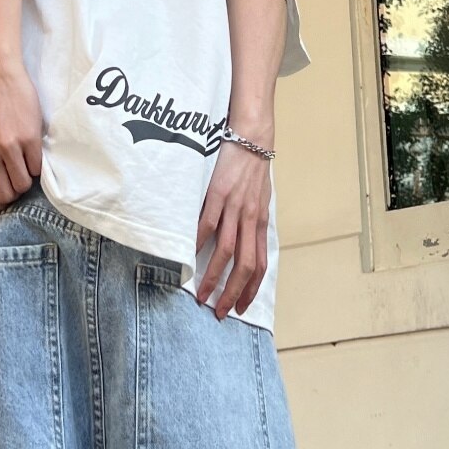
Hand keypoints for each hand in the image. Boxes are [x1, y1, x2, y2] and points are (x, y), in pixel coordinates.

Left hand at [0, 60, 43, 207]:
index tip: (2, 196)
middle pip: (5, 195)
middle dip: (13, 192)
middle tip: (16, 180)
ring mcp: (9, 147)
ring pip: (23, 184)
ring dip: (26, 179)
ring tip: (24, 165)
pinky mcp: (29, 138)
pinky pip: (36, 167)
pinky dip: (35, 165)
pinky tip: (31, 152)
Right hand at [195, 133, 272, 318]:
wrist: (252, 135)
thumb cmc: (252, 168)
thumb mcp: (259, 199)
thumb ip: (251, 223)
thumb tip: (244, 244)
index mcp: (260, 223)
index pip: (259, 264)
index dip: (251, 289)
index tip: (242, 308)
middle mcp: (249, 219)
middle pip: (245, 266)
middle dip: (233, 293)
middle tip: (220, 312)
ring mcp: (234, 208)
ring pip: (227, 252)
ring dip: (214, 277)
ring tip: (202, 294)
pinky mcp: (218, 194)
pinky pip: (207, 225)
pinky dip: (198, 245)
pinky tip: (189, 259)